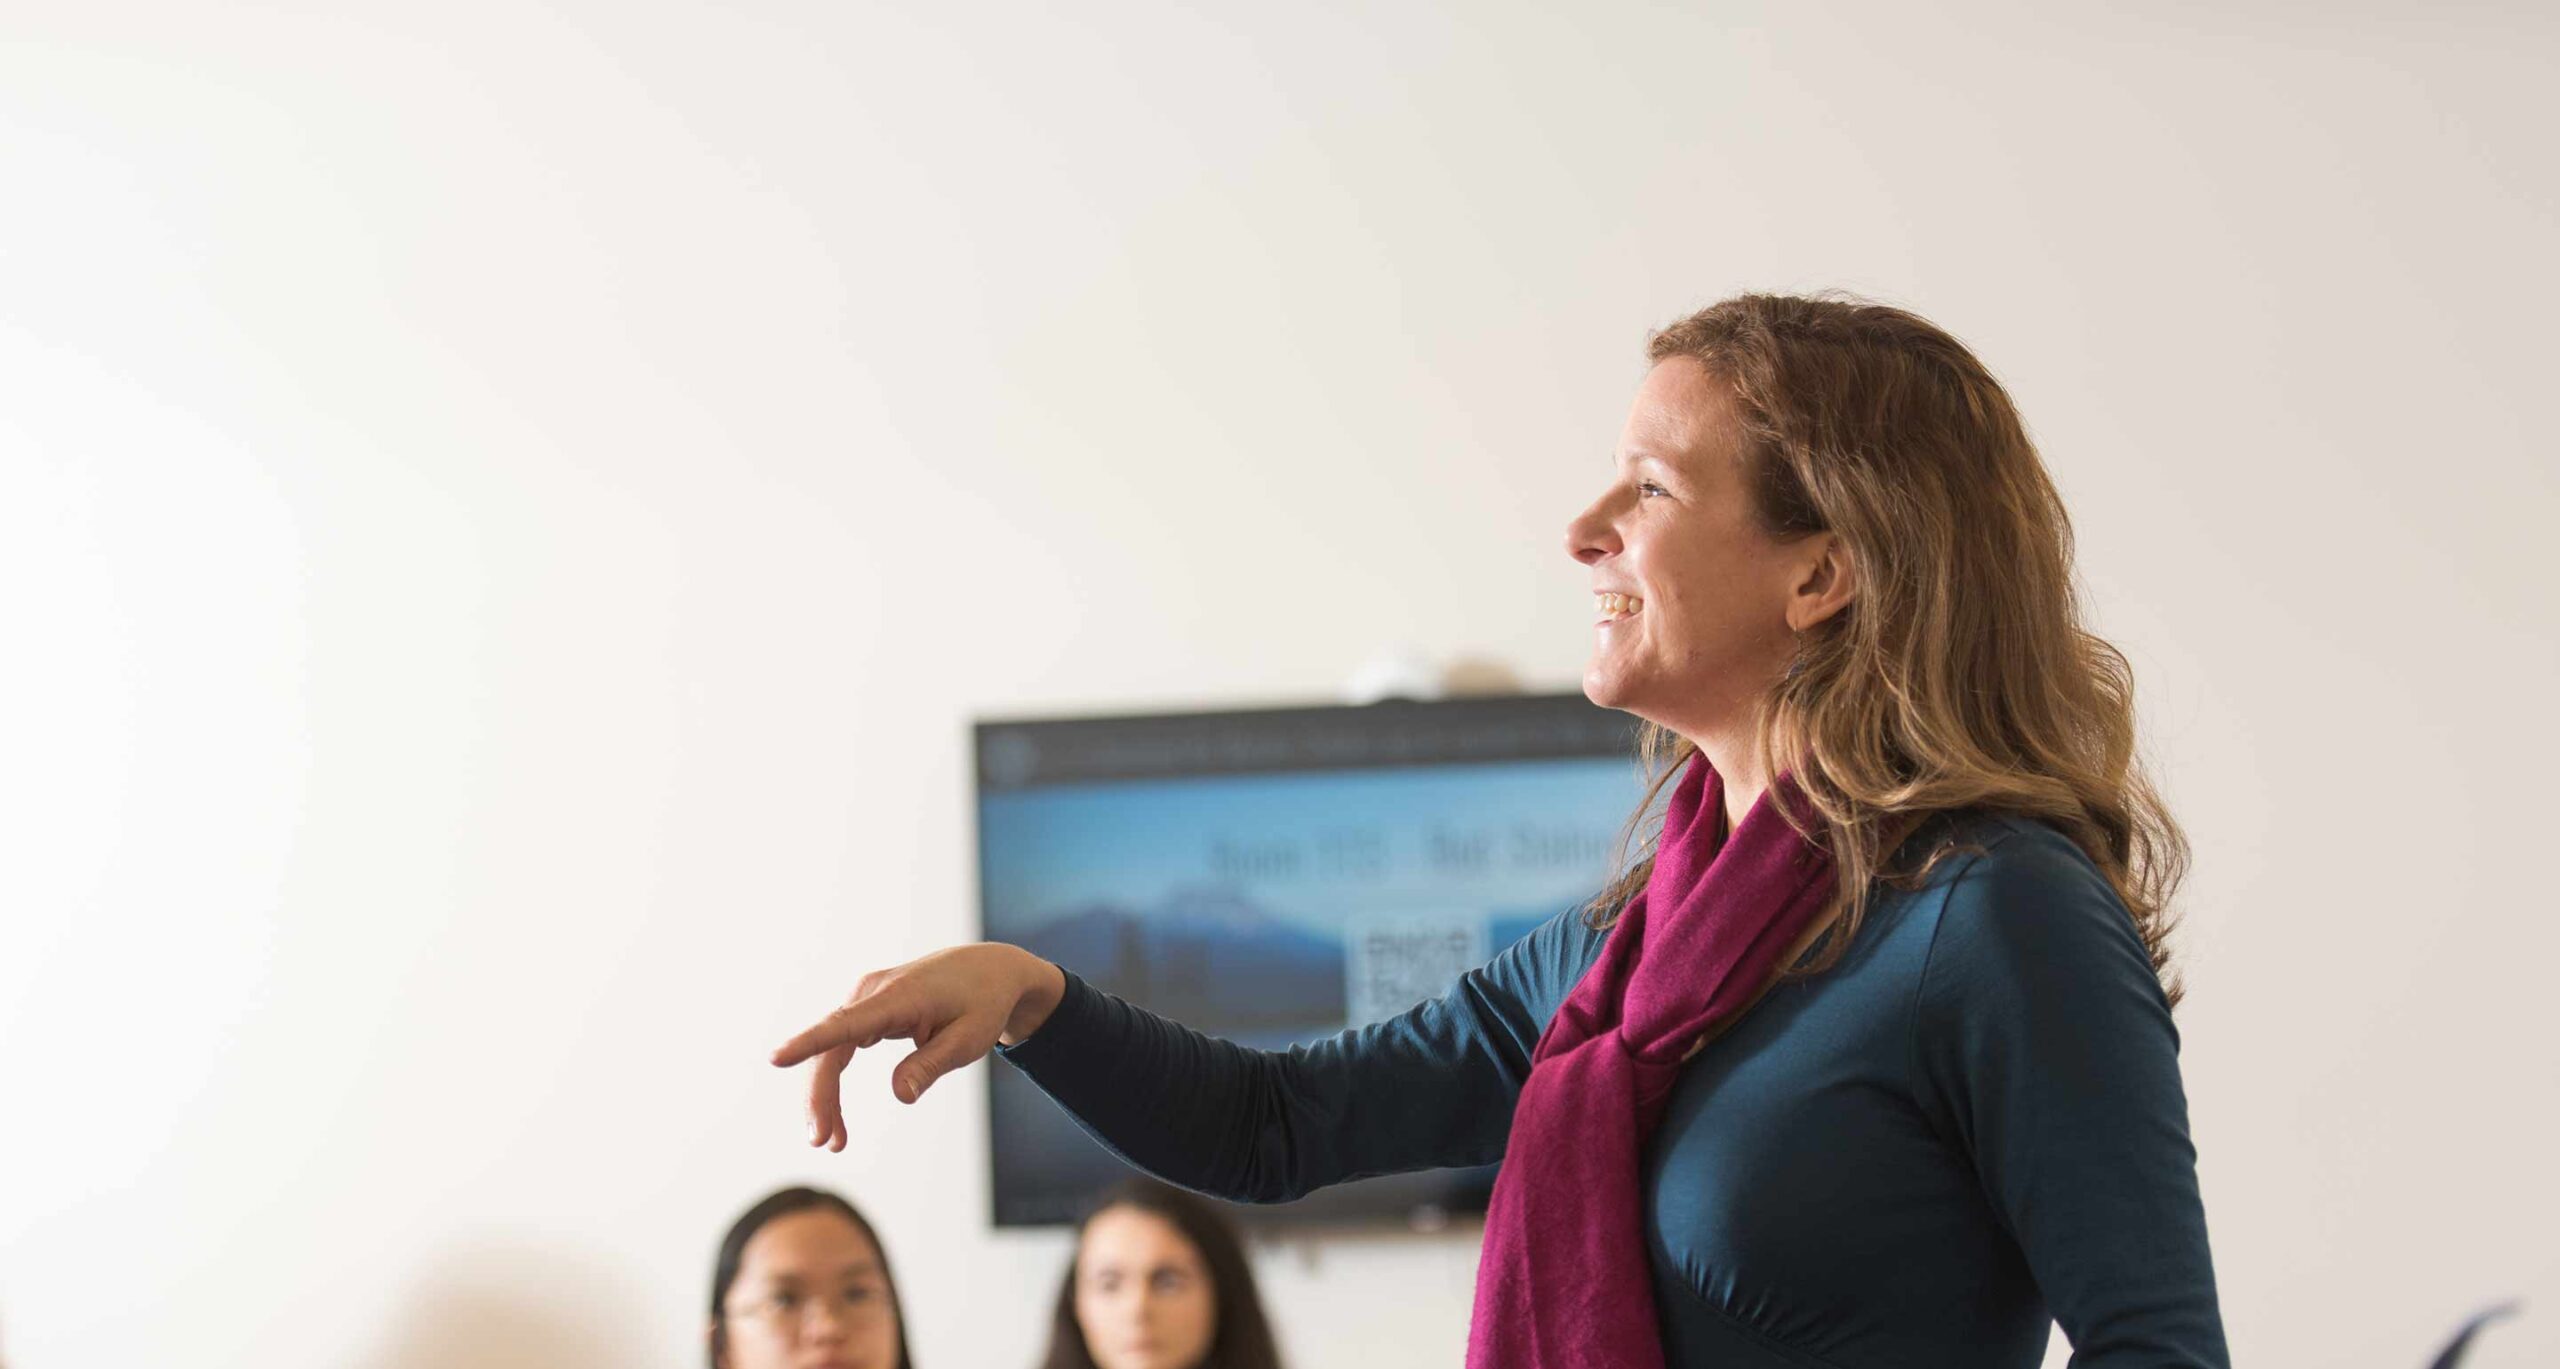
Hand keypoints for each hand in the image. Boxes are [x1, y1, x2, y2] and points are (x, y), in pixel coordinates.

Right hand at [769, 943, 1066, 1151]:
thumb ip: (931, 1065)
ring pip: (831, 1051)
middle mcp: (873, 992)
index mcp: (899, 997)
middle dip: (822, 1097)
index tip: (777, 1058)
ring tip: (833, 1142)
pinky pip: (840, 1046)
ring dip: (825, 1096)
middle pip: (832, 1048)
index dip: (809, 1043)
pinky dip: (835, 1082)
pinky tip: (836, 1119)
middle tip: (826, 1144)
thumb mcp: (968, 1040)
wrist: (989, 970)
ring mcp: (867, 998)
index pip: (846, 1024)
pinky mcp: (868, 1008)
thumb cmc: (982, 1004)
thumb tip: (900, 1096)